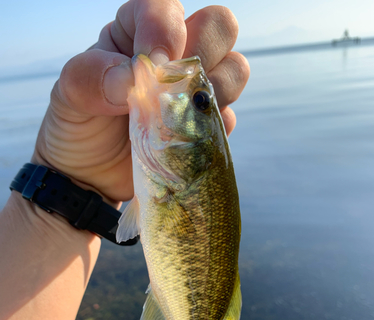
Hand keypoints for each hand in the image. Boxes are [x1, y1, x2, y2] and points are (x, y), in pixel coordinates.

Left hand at [32, 0, 249, 201]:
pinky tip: (180, 141)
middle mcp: (173, 55)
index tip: (152, 68)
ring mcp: (193, 91)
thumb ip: (90, 78)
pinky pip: (226, 118)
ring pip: (234, 69)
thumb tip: (131, 78)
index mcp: (136, 32)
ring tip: (176, 118)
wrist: (90, 177)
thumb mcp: (68, 97)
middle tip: (172, 88)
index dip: (165, 31)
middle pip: (218, 26)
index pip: (165, 8)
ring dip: (212, 92)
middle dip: (204, 50)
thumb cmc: (78, 128)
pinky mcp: (204, 127)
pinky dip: (209, 129)